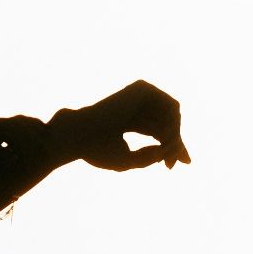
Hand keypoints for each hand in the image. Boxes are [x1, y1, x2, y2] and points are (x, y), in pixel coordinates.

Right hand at [51, 80, 190, 170]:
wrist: (78, 135)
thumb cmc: (96, 150)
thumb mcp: (128, 160)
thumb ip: (149, 156)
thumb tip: (170, 151)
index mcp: (128, 120)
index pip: (156, 131)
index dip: (168, 147)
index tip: (174, 165)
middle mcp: (135, 106)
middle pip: (166, 124)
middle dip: (174, 144)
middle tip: (173, 164)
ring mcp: (138, 96)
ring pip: (172, 115)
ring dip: (174, 136)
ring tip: (164, 151)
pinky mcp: (143, 88)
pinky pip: (171, 106)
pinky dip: (173, 124)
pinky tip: (164, 137)